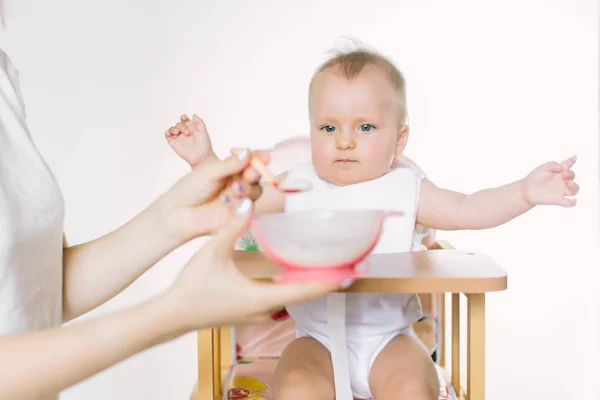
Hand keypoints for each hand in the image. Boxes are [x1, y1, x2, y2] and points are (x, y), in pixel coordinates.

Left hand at [159, 149, 268, 240]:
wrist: (177, 214)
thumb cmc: (189, 190)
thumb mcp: (208, 172)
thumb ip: (229, 164)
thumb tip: (247, 152)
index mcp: (231, 169)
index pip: (250, 161)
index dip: (258, 158)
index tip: (264, 156)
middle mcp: (237, 182)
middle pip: (256, 176)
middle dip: (255, 173)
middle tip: (250, 173)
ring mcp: (239, 199)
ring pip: (255, 192)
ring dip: (248, 189)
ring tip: (235, 189)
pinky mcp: (238, 215)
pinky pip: (247, 208)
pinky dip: (239, 203)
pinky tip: (225, 201)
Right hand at [165, 114, 217, 167]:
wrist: (201, 157)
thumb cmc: (204, 145)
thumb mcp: (203, 132)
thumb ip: (199, 122)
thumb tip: (194, 114)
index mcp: (192, 128)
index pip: (185, 120)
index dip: (183, 118)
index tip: (184, 118)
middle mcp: (184, 132)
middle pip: (179, 124)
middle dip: (182, 126)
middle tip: (188, 133)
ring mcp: (179, 138)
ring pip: (172, 128)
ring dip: (174, 128)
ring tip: (178, 132)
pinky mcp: (174, 144)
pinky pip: (167, 136)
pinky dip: (167, 132)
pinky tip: (169, 133)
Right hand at [165, 199, 344, 329]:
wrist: (173, 315)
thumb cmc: (192, 288)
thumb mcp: (213, 251)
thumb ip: (232, 225)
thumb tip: (247, 200)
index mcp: (262, 297)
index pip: (306, 289)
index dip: (330, 281)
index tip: (352, 273)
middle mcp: (266, 309)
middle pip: (304, 294)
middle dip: (326, 280)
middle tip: (349, 266)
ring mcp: (258, 313)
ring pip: (292, 297)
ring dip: (310, 283)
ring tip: (329, 266)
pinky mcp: (250, 311)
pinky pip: (279, 298)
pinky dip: (292, 285)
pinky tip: (294, 272)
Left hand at [521, 155, 578, 206]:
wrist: (526, 190)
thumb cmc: (534, 178)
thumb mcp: (542, 167)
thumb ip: (553, 164)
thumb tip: (562, 167)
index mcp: (558, 172)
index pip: (567, 165)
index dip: (572, 161)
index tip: (574, 157)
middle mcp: (561, 180)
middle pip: (572, 176)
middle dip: (570, 174)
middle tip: (563, 174)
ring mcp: (560, 190)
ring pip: (575, 189)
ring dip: (574, 186)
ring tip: (569, 184)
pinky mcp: (558, 200)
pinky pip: (568, 203)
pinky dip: (573, 203)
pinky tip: (574, 200)